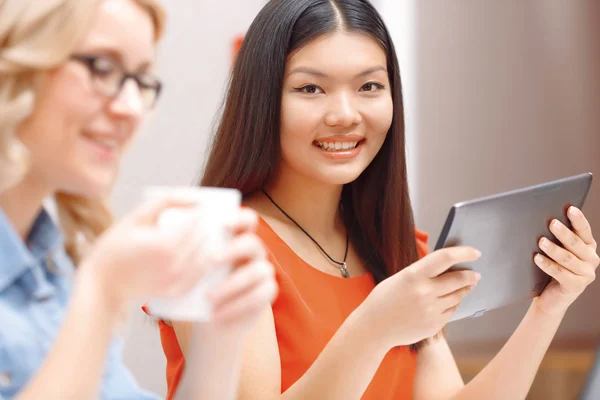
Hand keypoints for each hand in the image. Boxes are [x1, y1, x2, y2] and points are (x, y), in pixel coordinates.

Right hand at [78, 198, 223, 311]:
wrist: (103, 283)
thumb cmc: (115, 246)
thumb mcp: (136, 216)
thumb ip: (166, 202)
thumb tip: (195, 199)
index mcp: (165, 243)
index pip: (195, 222)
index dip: (197, 213)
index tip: (196, 209)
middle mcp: (175, 264)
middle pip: (202, 239)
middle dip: (202, 228)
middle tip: (199, 221)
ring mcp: (177, 281)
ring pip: (205, 257)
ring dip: (205, 245)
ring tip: (198, 237)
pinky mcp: (176, 292)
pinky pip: (199, 275)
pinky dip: (201, 264)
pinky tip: (196, 255)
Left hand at [206, 210, 277, 332]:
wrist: (212, 317)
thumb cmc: (199, 285)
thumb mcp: (194, 267)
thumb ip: (194, 251)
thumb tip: (182, 236)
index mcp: (238, 238)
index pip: (248, 219)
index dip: (239, 218)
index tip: (222, 224)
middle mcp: (255, 251)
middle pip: (252, 242)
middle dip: (233, 250)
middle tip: (210, 261)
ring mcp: (264, 271)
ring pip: (257, 271)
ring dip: (231, 285)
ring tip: (208, 297)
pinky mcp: (268, 291)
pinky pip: (258, 295)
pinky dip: (236, 306)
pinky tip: (216, 314)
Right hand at [361, 247, 480, 347]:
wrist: (374, 328)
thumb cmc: (383, 300)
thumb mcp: (400, 278)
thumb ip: (422, 273)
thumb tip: (446, 268)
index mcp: (413, 275)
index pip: (445, 258)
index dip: (464, 253)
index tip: (475, 252)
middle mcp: (425, 292)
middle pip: (459, 279)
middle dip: (471, 276)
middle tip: (476, 274)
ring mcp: (431, 310)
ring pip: (458, 296)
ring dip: (464, 290)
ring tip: (467, 286)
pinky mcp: (434, 325)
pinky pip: (451, 311)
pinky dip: (453, 305)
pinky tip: (450, 301)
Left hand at [534, 206, 598, 315]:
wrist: (550, 297)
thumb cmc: (551, 268)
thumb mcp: (557, 251)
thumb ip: (556, 238)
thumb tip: (542, 219)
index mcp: (588, 246)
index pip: (584, 230)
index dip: (578, 219)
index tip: (570, 208)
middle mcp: (591, 259)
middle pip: (576, 243)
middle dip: (563, 232)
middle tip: (551, 223)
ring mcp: (586, 274)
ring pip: (568, 259)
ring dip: (554, 249)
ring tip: (541, 241)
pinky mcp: (577, 286)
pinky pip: (561, 273)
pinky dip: (548, 265)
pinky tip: (537, 258)